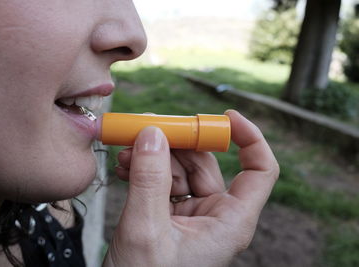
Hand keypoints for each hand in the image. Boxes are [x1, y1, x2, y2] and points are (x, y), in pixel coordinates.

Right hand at [103, 110, 279, 266]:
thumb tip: (153, 133)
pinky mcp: (171, 214)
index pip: (260, 170)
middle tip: (146, 131)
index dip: (249, 138)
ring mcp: (193, 214)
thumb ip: (149, 180)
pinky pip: (163, 180)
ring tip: (126, 153)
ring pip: (181, 167)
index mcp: (230, 222)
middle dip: (176, 143)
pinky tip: (126, 166)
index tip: (225, 116)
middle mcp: (216, 215)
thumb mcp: (145, 229)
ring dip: (154, 155)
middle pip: (207, 161)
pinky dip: (146, 169)